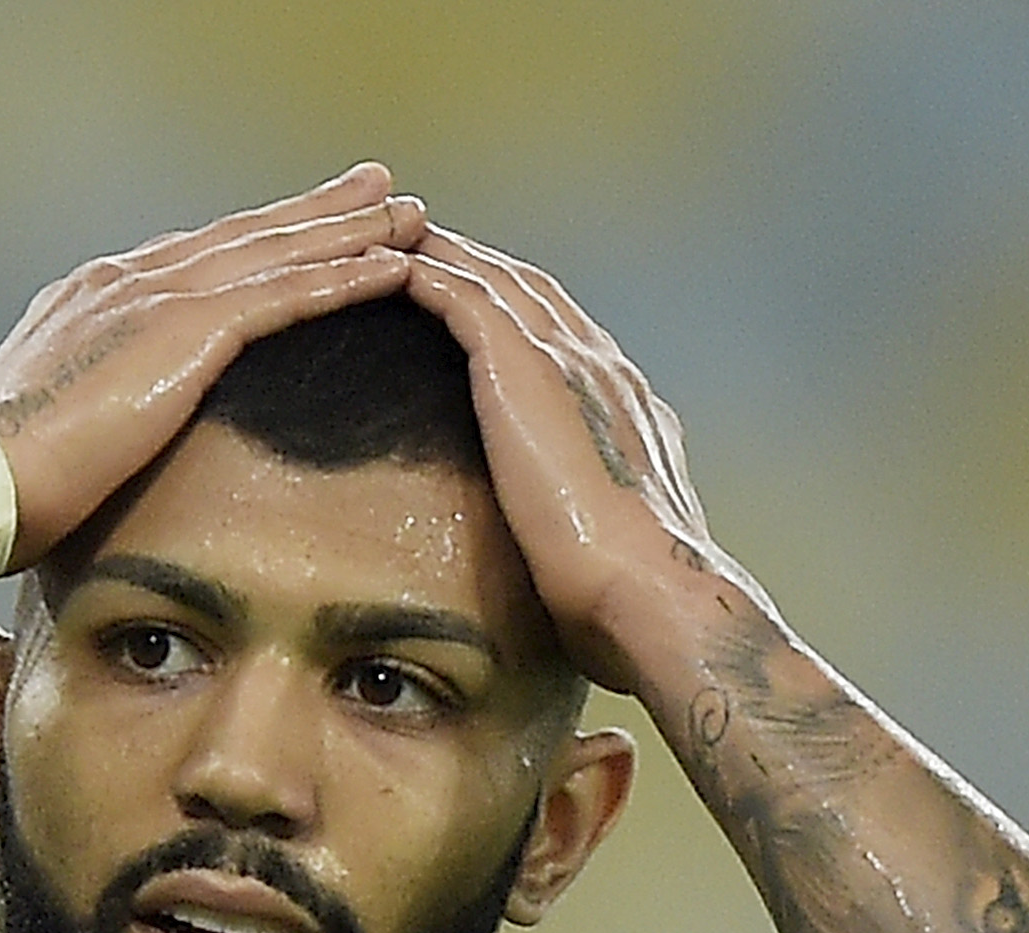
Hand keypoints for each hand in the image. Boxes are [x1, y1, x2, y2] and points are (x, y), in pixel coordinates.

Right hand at [0, 164, 427, 566]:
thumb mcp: (54, 431)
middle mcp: (128, 282)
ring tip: (410, 217)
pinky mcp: (181, 333)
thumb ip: (94, 411)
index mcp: (95, 302)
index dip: (258, 240)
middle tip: (380, 189)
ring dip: (349, 232)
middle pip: (245, 236)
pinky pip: (281, 296)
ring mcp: (154, 300)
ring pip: (275, 253)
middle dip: (318, 211)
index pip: (195, 260)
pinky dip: (339, 277)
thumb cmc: (2, 484)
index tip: (304, 225)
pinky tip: (389, 268)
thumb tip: (112, 440)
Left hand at [405, 227, 771, 696]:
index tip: (479, 299)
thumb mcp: (611, 544)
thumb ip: (592, 522)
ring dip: (441, 253)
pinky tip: (378, 269)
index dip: (518, 311)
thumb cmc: (629, 597)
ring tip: (385, 238)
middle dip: (478, 261)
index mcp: (623, 404)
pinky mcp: (524, 365)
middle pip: (527, 288)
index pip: (562, 335)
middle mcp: (600, 365)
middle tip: (420, 243)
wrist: (650, 589)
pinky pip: (459, 296)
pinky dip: (421, 274)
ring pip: (493, 277)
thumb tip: (573, 557)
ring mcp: (566, 357)